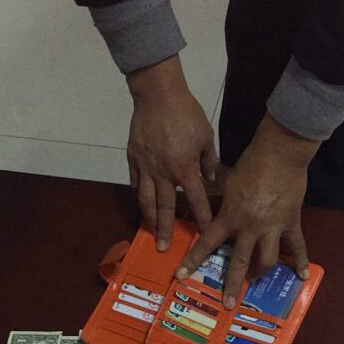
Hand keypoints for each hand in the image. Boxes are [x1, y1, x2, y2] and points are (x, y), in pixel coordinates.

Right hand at [127, 56, 216, 250]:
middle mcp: (163, 174)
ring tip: (150, 231)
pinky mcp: (133, 159)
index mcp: (184, 169)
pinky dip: (137, 195)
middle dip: (165, 229)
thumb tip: (209, 179)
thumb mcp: (205, 136)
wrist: (158, 95)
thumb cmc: (186, 113)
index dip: (200, 218)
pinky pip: (135, 182)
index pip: (195, 200)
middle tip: (163, 248)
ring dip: (148, 218)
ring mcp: (145, 168)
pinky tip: (140, 203)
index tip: (203, 234)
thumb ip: (208, 161)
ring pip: (146, 200)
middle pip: (165, 208)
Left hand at [176, 113, 320, 308]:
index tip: (181, 277)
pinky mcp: (290, 223)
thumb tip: (196, 201)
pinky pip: (297, 245)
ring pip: (266, 259)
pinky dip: (301, 260)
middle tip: (228, 303)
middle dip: (232, 284)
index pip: (206, 243)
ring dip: (259, 273)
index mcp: (230, 217)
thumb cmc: (249, 165)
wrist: (278, 154)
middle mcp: (249, 227)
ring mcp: (271, 227)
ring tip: (254, 280)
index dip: (192, 260)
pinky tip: (302, 275)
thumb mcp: (225, 182)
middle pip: (239, 262)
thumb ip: (214, 198)